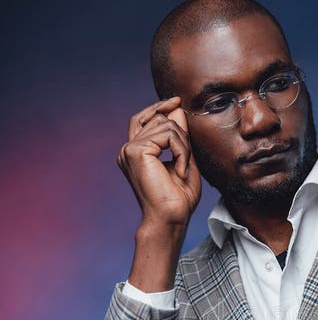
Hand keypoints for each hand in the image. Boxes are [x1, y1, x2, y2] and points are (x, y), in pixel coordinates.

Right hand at [117, 96, 201, 230]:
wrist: (171, 218)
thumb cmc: (178, 198)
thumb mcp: (183, 160)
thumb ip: (179, 136)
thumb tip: (176, 108)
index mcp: (135, 153)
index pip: (142, 119)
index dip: (157, 107)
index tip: (176, 101)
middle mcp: (128, 150)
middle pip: (158, 119)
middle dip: (180, 134)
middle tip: (186, 159)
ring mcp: (129, 149)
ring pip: (166, 125)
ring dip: (183, 146)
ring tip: (183, 169)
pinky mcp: (135, 151)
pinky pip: (168, 135)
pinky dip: (181, 151)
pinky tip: (180, 170)